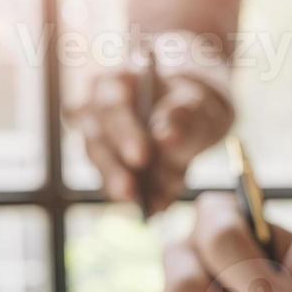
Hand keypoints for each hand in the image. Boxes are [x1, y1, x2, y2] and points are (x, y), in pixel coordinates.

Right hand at [68, 70, 233, 215]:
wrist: (193, 121)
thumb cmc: (189, 104)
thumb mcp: (196, 104)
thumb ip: (182, 116)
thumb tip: (165, 136)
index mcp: (114, 83)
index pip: (112, 105)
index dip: (124, 133)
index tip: (141, 158)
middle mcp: (96, 112)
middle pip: (96, 140)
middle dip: (114, 170)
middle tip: (131, 192)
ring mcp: (98, 143)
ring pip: (102, 166)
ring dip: (122, 188)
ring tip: (146, 206)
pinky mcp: (108, 170)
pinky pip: (118, 184)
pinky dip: (139, 196)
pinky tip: (157, 207)